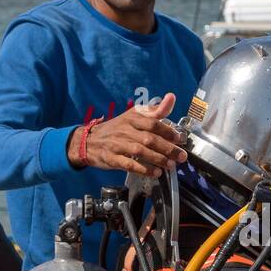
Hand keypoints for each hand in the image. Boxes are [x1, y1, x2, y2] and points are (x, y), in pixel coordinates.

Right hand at [70, 93, 187, 176]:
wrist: (89, 140)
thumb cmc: (117, 129)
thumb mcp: (133, 116)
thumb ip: (155, 110)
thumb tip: (171, 97)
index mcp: (132, 118)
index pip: (152, 122)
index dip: (167, 130)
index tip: (178, 138)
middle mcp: (125, 130)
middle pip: (149, 138)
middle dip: (167, 148)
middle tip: (181, 156)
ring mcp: (117, 144)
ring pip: (140, 151)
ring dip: (158, 159)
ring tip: (171, 165)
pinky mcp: (112, 158)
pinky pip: (129, 164)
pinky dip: (144, 169)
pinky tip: (155, 172)